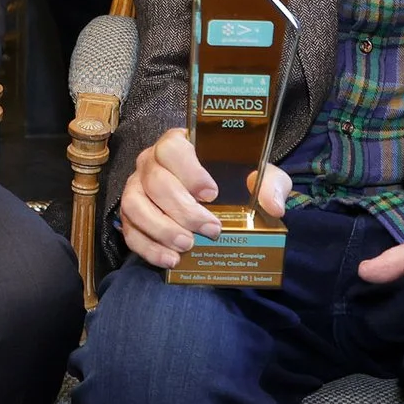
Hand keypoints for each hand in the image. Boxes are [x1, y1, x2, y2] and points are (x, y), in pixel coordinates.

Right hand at [119, 127, 291, 269]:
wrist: (217, 201)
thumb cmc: (233, 181)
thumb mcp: (259, 176)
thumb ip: (271, 184)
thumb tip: (273, 205)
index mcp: (178, 143)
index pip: (171, 148)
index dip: (189, 171)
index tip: (212, 194)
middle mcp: (150, 162)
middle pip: (155, 181)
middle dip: (183, 210)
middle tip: (211, 230)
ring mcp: (136, 188)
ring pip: (135, 205)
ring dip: (161, 228)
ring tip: (187, 246)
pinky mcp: (130, 216)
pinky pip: (130, 231)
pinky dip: (148, 248)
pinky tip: (171, 260)